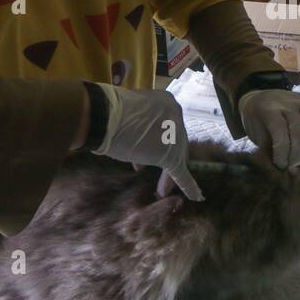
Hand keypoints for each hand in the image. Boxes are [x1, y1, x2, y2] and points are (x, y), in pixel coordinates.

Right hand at [90, 84, 202, 199]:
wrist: (104, 116)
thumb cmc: (109, 112)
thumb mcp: (131, 113)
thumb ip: (141, 125)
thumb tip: (139, 143)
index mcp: (167, 102)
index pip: (168, 126)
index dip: (159, 140)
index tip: (148, 150)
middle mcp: (176, 116)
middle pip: (176, 143)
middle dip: (165, 158)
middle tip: (159, 173)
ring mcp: (175, 136)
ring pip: (175, 159)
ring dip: (168, 176)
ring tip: (161, 190)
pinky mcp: (170, 156)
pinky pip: (181, 174)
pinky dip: (188, 186)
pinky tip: (195, 196)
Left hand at [239, 89, 299, 168]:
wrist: (258, 100)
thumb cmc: (257, 122)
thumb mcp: (256, 136)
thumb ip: (269, 150)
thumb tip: (283, 172)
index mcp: (268, 110)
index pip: (280, 132)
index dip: (282, 152)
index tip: (281, 165)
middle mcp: (286, 102)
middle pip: (298, 128)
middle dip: (297, 151)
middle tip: (294, 166)